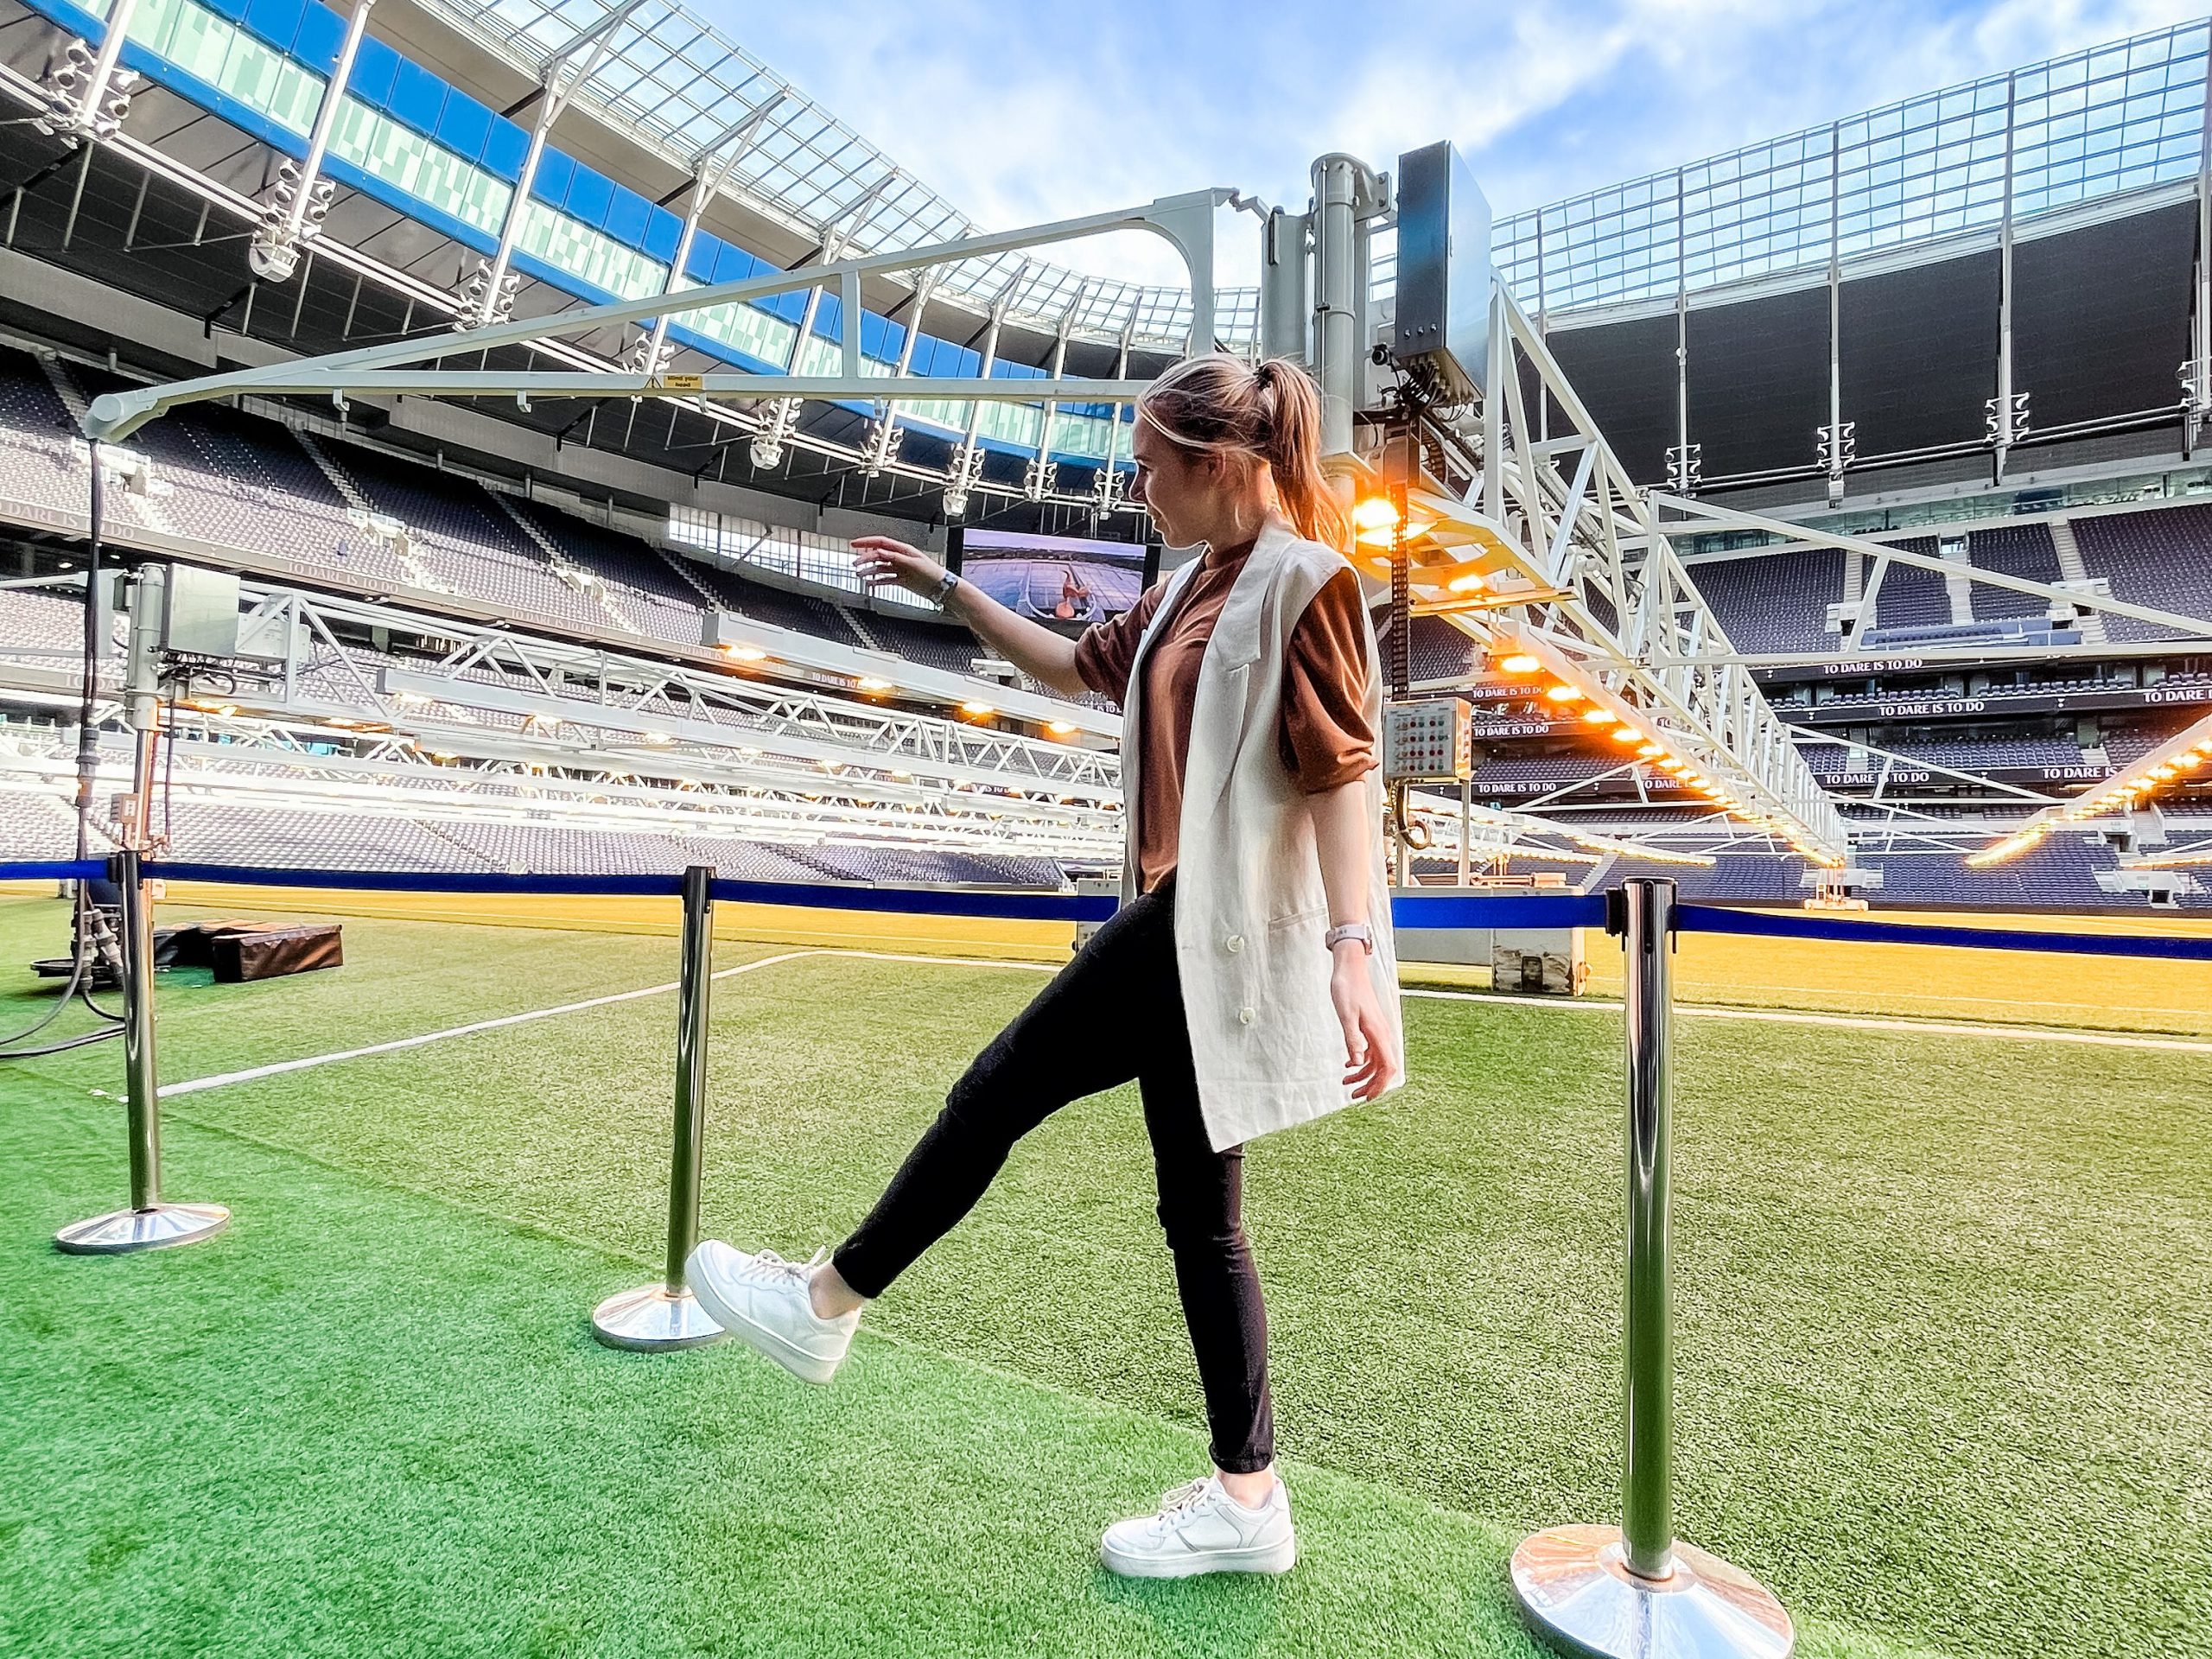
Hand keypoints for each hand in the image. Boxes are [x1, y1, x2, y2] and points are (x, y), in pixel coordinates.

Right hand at [851, 535, 949, 598]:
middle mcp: (900, 558)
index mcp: (903, 550)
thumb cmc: (932, 573)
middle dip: (865, 558)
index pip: (881, 543)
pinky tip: (870, 583)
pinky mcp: (901, 579)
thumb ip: (896, 558)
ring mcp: (900, 569)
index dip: (866, 542)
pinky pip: (886, 579)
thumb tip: (880, 551)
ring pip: (880, 568)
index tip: (854, 544)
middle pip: (878, 555)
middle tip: (855, 564)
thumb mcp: (913, 563)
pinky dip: (877, 581)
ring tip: (860, 575)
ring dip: (869, 570)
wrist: (941, 588)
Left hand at [1329, 943, 1398, 1101]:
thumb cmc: (1347, 989)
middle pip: (1384, 1068)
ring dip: (1364, 1075)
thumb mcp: (1345, 1015)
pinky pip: (1371, 1051)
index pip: (1387, 1068)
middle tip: (1354, 1096)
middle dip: (1371, 1085)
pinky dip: (1361, 1062)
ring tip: (1346, 1083)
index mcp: (1378, 1034)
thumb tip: (1359, 1063)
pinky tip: (1349, 1064)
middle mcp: (1382, 1034)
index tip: (1367, 1098)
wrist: (1350, 968)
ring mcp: (1377, 1031)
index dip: (1380, 1086)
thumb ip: (1352, 1039)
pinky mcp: (1371, 1027)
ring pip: (1376, 1061)